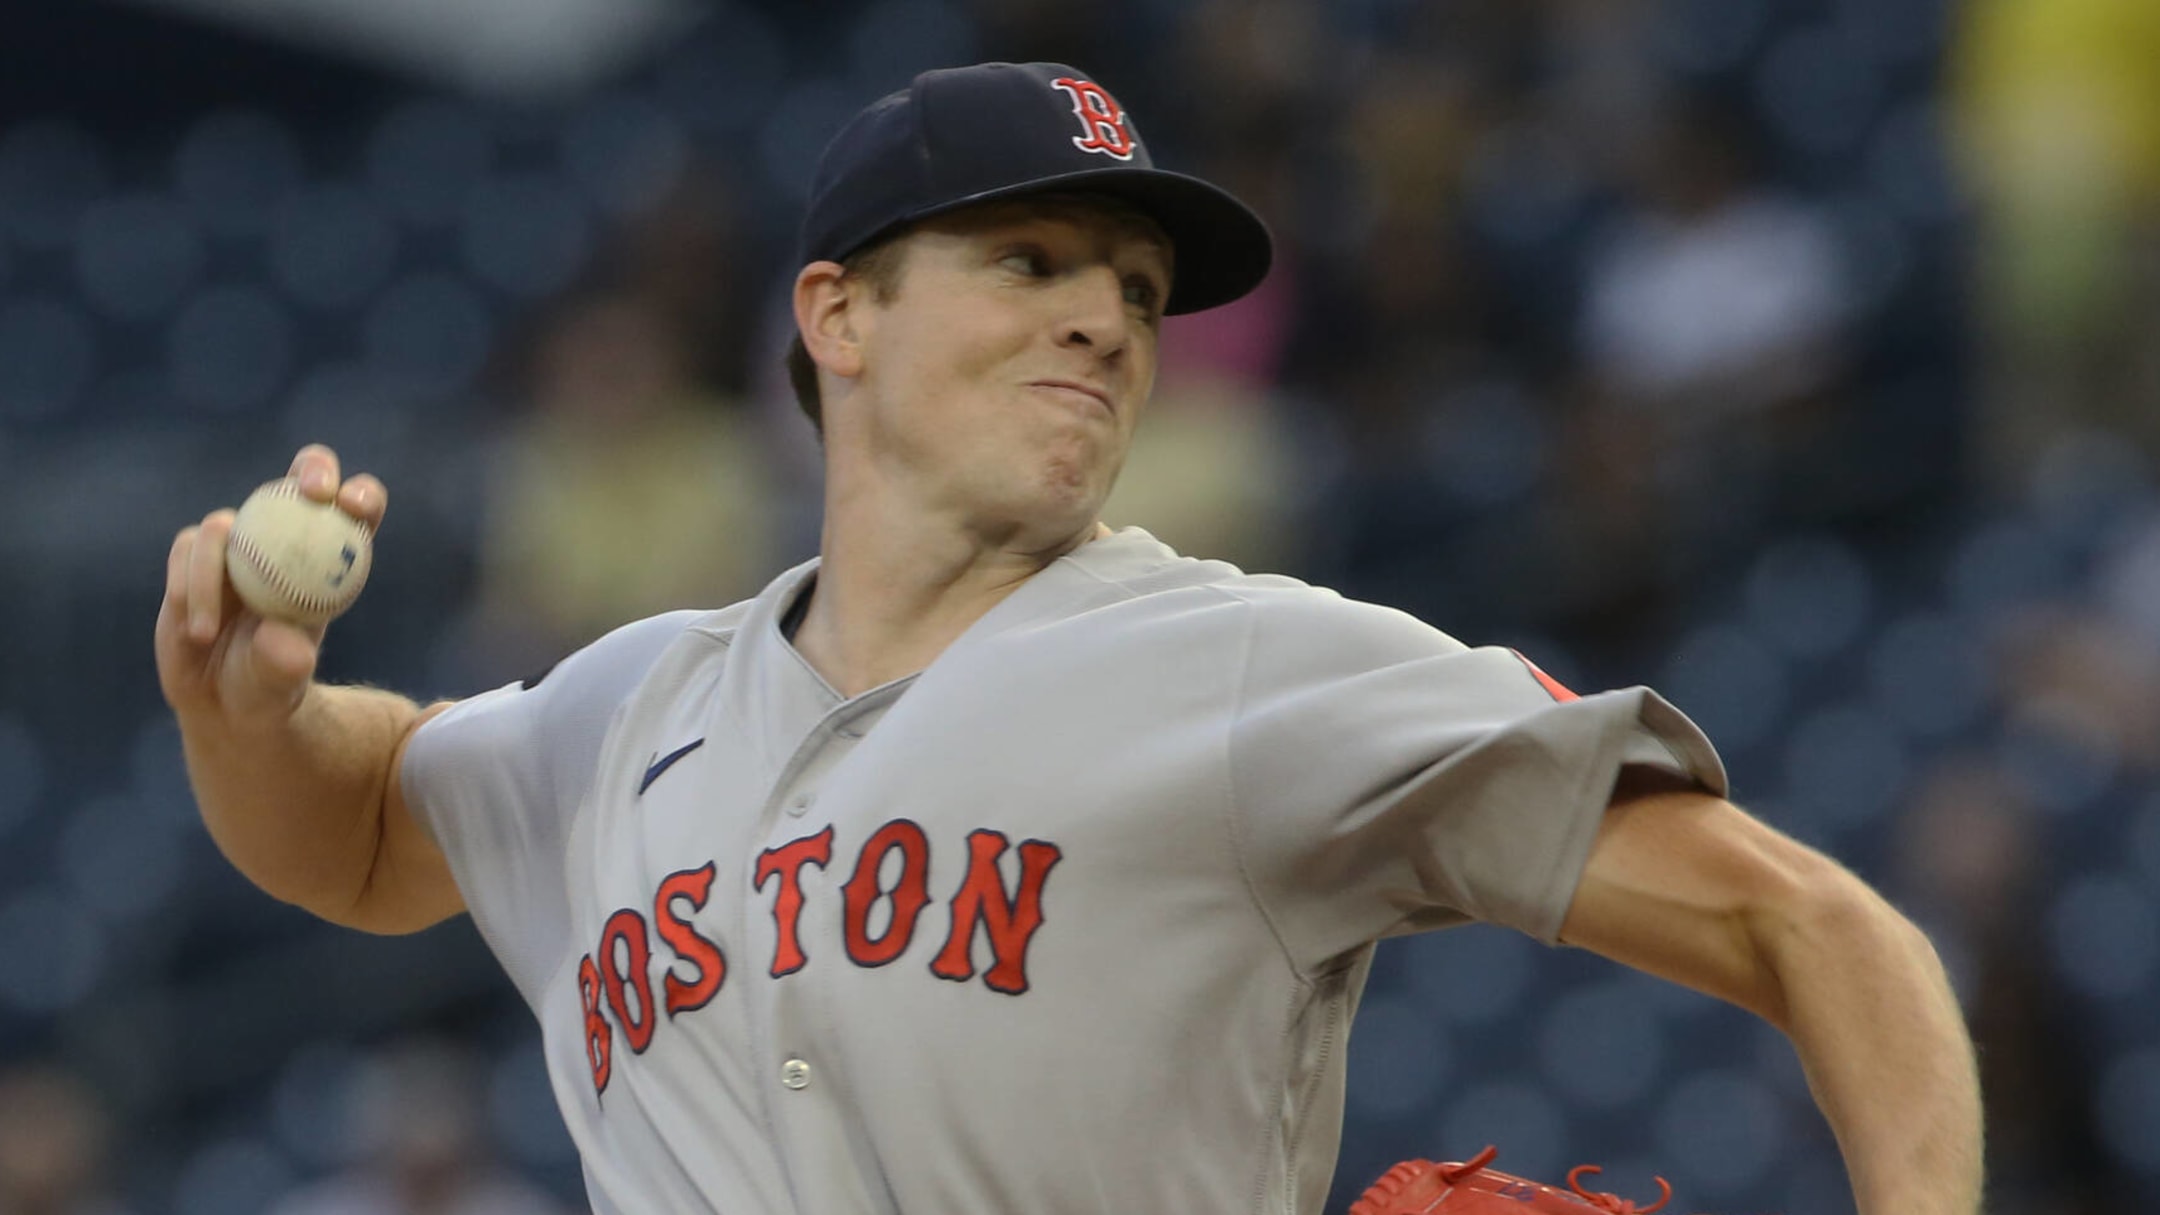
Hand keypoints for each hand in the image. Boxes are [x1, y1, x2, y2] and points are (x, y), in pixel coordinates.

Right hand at [155, 444, 388, 731]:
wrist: (224, 701)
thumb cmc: (268, 688)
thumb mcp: (280, 683)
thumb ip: (283, 662)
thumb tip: (279, 637)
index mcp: (330, 561)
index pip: (357, 511)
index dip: (361, 496)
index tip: (350, 506)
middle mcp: (286, 540)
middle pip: (304, 480)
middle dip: (314, 468)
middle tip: (312, 492)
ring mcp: (239, 543)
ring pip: (226, 523)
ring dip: (213, 572)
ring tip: (207, 634)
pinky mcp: (195, 555)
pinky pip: (189, 548)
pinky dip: (187, 582)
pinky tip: (194, 629)